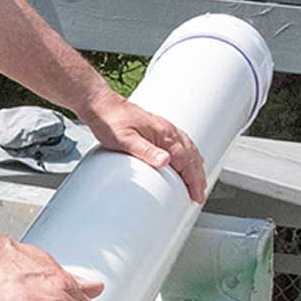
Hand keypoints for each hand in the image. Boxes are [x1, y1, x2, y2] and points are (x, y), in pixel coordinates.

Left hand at [81, 91, 205, 203]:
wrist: (101, 105)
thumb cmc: (110, 121)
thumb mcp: (125, 140)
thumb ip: (145, 151)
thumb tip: (165, 161)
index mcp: (163, 134)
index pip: (186, 161)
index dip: (193, 180)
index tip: (197, 195)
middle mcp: (167, 131)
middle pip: (191, 156)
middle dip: (198, 176)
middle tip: (199, 194)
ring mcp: (163, 129)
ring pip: (188, 150)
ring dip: (195, 167)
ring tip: (198, 182)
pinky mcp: (156, 129)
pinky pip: (180, 144)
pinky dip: (188, 156)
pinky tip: (185, 160)